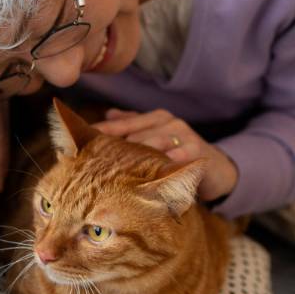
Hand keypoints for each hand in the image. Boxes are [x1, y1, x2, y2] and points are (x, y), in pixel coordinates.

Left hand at [92, 108, 237, 201]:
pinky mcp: (197, 151)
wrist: (218, 169)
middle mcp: (166, 122)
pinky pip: (174, 160)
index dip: (99, 133)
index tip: (76, 144)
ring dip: (132, 158)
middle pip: (132, 134)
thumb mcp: (155, 142)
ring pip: (151, 144)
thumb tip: (108, 114)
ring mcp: (183, 135)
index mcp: (154, 118)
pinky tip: (145, 180)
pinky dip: (159, 168)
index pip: (121, 125)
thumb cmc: (179, 156)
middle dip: (111, 148)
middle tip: (88, 162)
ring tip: (110, 172)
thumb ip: (134, 127)